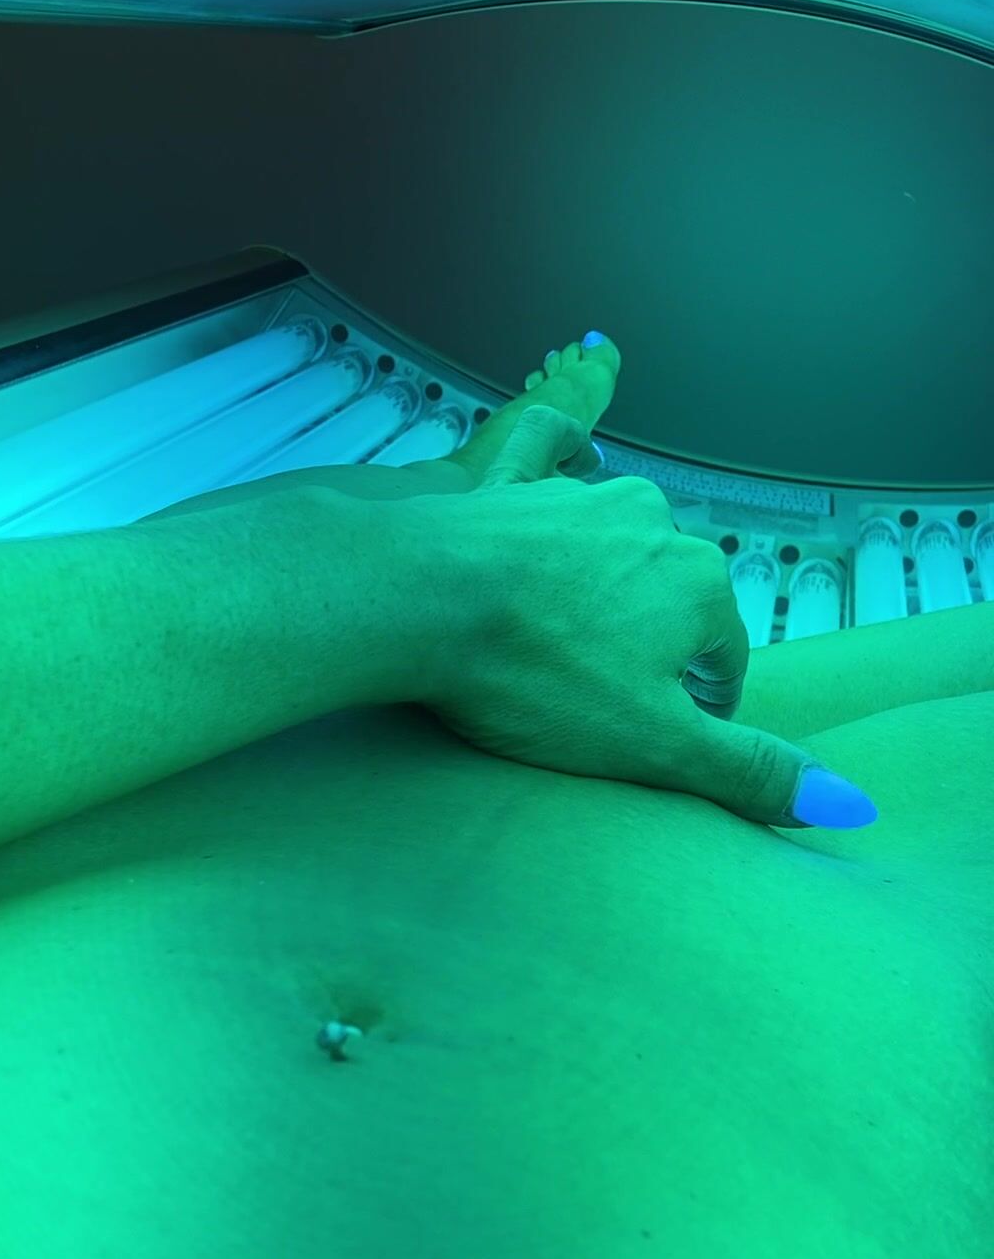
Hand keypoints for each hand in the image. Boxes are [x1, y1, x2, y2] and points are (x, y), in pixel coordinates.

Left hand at [415, 403, 875, 829]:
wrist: (414, 598)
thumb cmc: (533, 677)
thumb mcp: (650, 745)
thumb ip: (744, 770)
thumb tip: (845, 803)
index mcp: (698, 586)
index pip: (723, 662)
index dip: (696, 714)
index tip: (655, 745)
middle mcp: (652, 525)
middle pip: (669, 604)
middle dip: (647, 651)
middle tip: (596, 704)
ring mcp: (580, 495)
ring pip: (614, 545)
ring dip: (601, 585)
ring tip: (556, 639)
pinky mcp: (511, 482)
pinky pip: (548, 454)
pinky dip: (558, 457)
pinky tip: (563, 456)